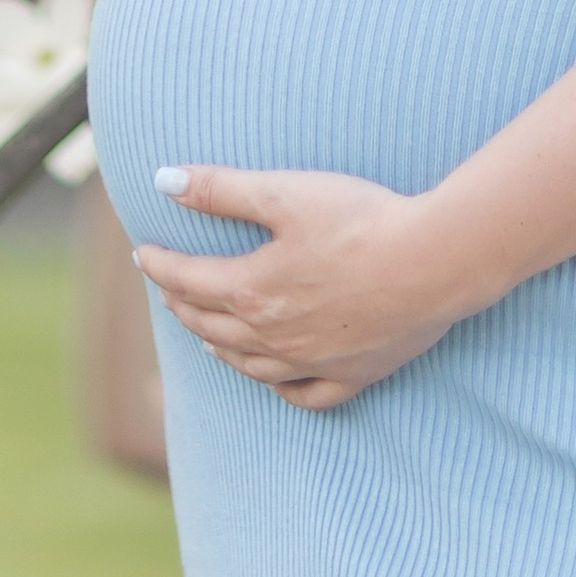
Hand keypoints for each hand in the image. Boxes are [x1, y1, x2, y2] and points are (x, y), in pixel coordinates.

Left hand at [134, 164, 475, 407]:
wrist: (433, 262)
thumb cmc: (360, 220)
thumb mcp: (285, 192)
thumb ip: (221, 189)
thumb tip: (163, 182)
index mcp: (253, 291)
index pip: (189, 280)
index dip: (160, 265)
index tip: (142, 253)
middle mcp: (274, 336)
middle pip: (211, 325)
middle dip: (183, 303)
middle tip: (167, 287)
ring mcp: (312, 362)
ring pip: (248, 363)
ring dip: (217, 345)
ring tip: (204, 333)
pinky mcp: (351, 375)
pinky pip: (303, 395)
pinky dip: (278, 386)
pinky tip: (272, 377)